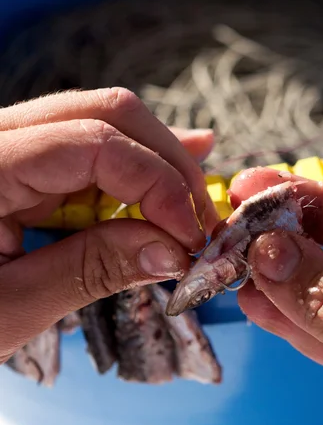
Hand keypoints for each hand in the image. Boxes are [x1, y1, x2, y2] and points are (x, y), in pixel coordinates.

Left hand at [0, 87, 217, 360]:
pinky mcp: (18, 164)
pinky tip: (173, 170)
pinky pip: (85, 149)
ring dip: (157, 165)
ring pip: (101, 124)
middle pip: (103, 114)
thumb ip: (90, 272)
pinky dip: (133, 170)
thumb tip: (172, 251)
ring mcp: (5, 146)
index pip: (91, 144)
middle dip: (166, 165)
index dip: (157, 185)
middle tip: (201, 223)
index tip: (191, 240)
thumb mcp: (5, 311)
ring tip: (196, 200)